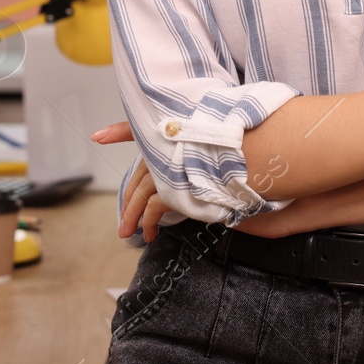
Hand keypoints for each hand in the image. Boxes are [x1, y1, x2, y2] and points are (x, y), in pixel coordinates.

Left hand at [92, 121, 298, 238]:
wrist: (264, 148)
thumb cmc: (252, 140)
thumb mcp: (227, 133)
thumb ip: (210, 141)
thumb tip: (214, 155)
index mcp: (177, 131)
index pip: (141, 131)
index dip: (120, 131)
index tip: (100, 135)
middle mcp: (171, 145)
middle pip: (141, 173)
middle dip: (129, 196)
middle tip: (125, 217)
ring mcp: (172, 163)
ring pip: (143, 191)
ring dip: (132, 213)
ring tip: (129, 232)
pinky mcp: (176, 184)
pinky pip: (156, 206)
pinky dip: (149, 219)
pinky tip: (151, 231)